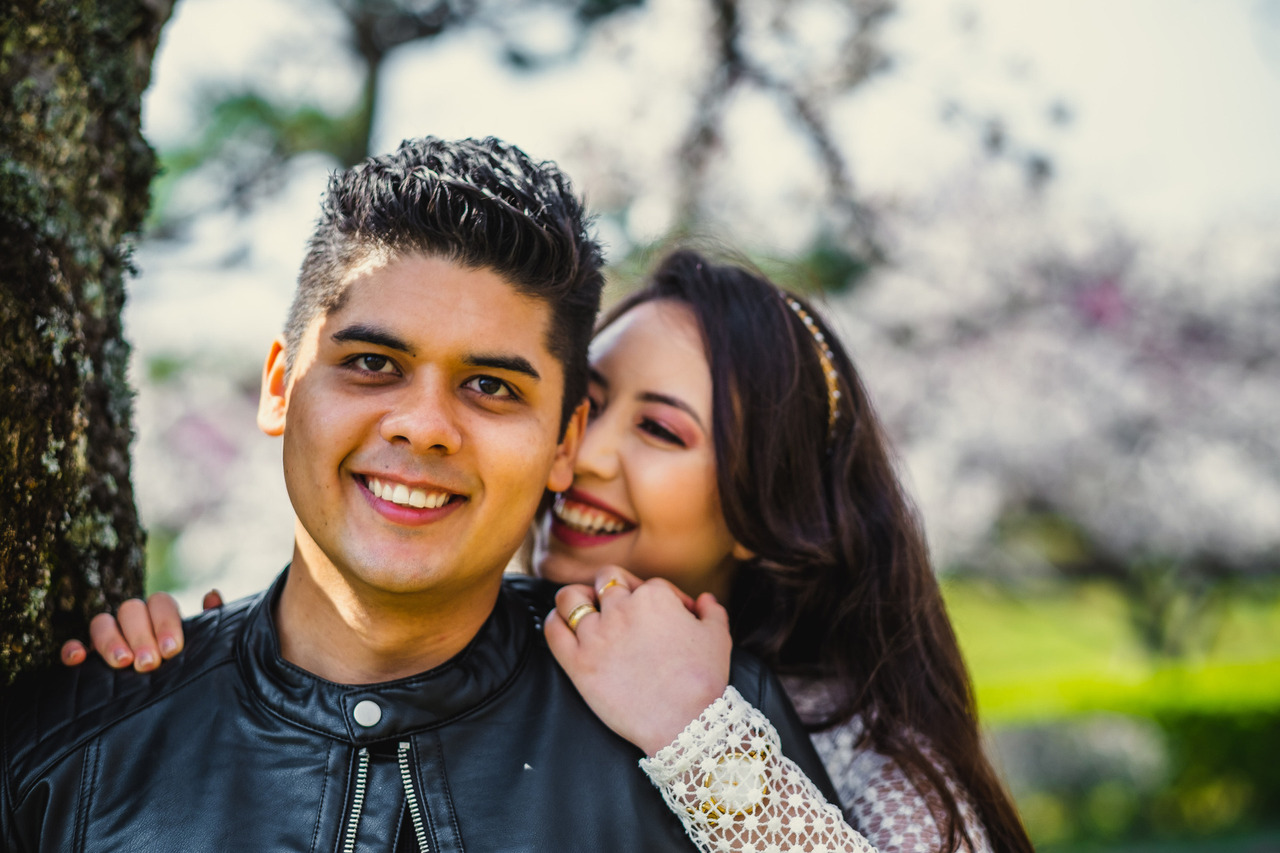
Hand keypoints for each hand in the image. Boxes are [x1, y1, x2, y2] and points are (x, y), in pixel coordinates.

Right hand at [59, 589, 222, 670]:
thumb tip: (212, 595)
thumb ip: (210, 623)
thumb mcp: (204, 649)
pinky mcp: (86, 657)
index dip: (165, 622)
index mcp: (162, 615)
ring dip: (110, 640)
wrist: (171, 706)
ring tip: (122, 663)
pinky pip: (72, 644)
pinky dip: (73, 649)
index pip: (160, 602)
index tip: (172, 650)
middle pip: (130, 610)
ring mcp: (109, 636)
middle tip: (149, 664)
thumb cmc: (190, 670)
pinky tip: (79, 659)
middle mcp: (135, 621)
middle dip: (140, 635)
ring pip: (101, 622)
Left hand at [545, 567, 730, 756]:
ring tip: (585, 610)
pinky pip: (553, 629)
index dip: (662, 600)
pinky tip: (563, 625)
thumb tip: (704, 599)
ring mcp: (596, 634)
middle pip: (607, 580)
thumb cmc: (704, 680)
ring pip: (571, 597)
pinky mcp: (577, 662)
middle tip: (623, 609)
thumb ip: (712, 610)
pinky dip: (555, 621)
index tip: (669, 621)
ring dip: (578, 599)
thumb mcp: (718, 638)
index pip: (651, 584)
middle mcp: (621, 608)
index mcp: (654, 597)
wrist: (685, 723)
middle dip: (615, 589)